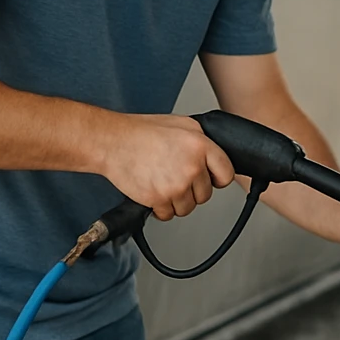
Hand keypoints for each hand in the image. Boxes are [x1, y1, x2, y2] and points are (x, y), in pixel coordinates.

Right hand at [101, 115, 235, 221]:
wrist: (112, 142)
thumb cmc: (142, 132)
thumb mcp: (182, 124)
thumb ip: (203, 140)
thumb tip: (214, 156)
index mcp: (201, 146)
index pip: (226, 174)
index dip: (217, 178)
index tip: (210, 180)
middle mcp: (192, 167)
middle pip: (205, 195)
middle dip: (192, 190)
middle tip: (176, 178)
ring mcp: (176, 185)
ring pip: (187, 207)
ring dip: (177, 201)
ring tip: (163, 184)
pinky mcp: (159, 198)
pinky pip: (168, 214)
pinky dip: (161, 208)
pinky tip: (154, 193)